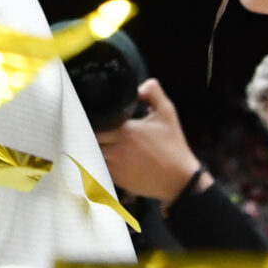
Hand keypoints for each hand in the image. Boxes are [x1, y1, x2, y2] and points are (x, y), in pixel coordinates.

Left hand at [97, 79, 202, 205]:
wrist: (179, 180)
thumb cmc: (173, 145)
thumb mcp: (168, 113)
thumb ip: (153, 92)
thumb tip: (138, 87)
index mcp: (126, 131)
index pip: (95, 123)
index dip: (90, 118)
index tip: (92, 114)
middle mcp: (117, 149)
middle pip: (89, 138)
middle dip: (89, 132)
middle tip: (92, 126)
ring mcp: (115, 166)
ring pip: (92, 154)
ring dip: (92, 147)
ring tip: (96, 140)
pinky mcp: (116, 180)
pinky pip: (99, 167)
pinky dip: (99, 161)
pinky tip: (106, 155)